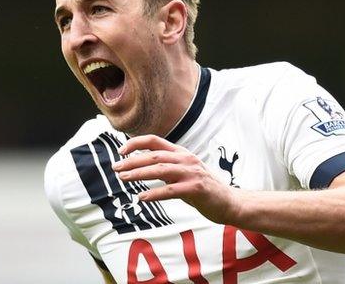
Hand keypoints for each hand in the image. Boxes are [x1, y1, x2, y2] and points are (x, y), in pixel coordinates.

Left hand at [113, 135, 240, 224]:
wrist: (229, 202)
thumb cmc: (203, 189)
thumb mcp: (184, 173)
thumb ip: (166, 168)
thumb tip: (141, 167)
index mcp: (182, 153)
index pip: (155, 141)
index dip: (136, 143)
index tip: (120, 151)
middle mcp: (186, 159)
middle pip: (154, 155)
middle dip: (132, 160)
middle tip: (115, 168)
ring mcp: (191, 173)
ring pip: (160, 169)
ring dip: (139, 174)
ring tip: (123, 178)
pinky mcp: (196, 189)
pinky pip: (170, 190)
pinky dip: (154, 193)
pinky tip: (142, 198)